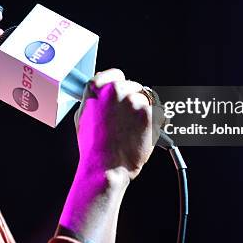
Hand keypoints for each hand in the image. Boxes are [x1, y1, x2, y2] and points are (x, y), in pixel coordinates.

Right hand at [73, 68, 163, 182]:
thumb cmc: (93, 147)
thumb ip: (93, 100)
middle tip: (129, 121)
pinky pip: (159, 112)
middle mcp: (114, 89)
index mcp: (96, 87)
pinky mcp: (148, 112)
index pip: (117, 75)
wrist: (105, 167)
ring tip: (136, 131)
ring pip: (148, 99)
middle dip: (135, 102)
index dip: (122, 86)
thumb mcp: (82, 116)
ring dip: (146, 112)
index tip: (124, 95)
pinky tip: (146, 133)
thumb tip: (100, 92)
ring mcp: (132, 100)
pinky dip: (157, 123)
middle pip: (134, 87)